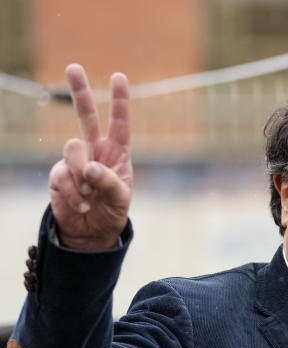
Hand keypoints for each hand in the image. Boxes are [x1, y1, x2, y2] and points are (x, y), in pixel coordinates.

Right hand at [48, 64, 131, 250]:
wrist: (91, 232)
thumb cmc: (111, 212)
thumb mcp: (121, 200)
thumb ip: (109, 182)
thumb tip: (90, 168)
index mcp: (117, 153)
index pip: (120, 124)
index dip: (120, 101)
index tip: (119, 77)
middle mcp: (95, 151)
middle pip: (86, 116)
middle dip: (80, 91)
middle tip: (74, 67)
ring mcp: (74, 160)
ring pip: (72, 149)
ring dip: (81, 175)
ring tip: (89, 197)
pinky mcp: (58, 173)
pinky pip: (62, 174)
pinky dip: (73, 192)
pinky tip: (81, 204)